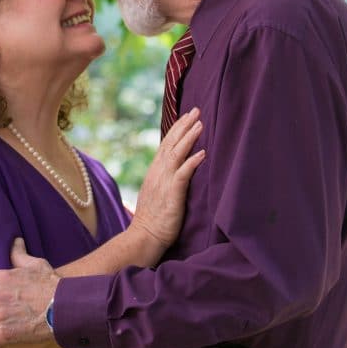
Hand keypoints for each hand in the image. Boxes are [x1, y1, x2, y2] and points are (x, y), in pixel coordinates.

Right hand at [130, 107, 204, 254]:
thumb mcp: (157, 194)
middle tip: (196, 110)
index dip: (177, 129)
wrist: (144, 237)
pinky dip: (192, 162)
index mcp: (155, 172)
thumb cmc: (152, 220)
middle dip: (184, 125)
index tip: (187, 116)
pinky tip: (202, 153)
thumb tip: (173, 173)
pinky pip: (182, 174)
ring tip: (200, 124)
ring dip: (189, 138)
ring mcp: (164, 182)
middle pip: (171, 143)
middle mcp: (158, 173)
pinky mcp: (171, 194)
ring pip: (176, 153)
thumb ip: (163, 180)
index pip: (166, 144)